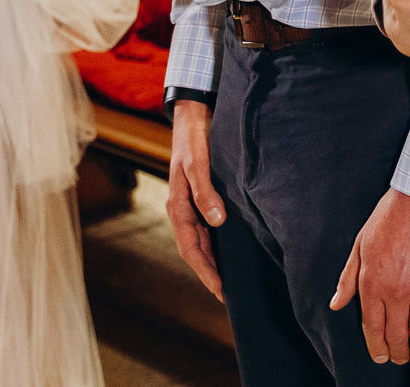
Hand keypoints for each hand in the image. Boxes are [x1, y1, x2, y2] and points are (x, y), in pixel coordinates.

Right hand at [164, 99, 224, 301]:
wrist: (195, 115)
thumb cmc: (195, 139)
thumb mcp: (199, 163)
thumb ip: (205, 191)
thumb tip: (217, 221)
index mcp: (178, 206)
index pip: (190, 248)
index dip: (205, 270)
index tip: (220, 290)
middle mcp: (184, 209)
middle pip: (195, 249)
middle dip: (209, 272)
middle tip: (228, 295)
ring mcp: (193, 204)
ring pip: (202, 240)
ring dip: (214, 260)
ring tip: (230, 280)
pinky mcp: (204, 196)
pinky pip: (209, 227)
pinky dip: (218, 242)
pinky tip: (232, 249)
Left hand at [329, 186, 409, 364]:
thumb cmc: (390, 216)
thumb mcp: (360, 245)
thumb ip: (348, 278)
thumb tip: (336, 303)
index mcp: (372, 284)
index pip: (372, 328)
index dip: (376, 347)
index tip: (380, 356)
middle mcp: (396, 292)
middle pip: (396, 336)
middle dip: (396, 352)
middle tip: (398, 356)